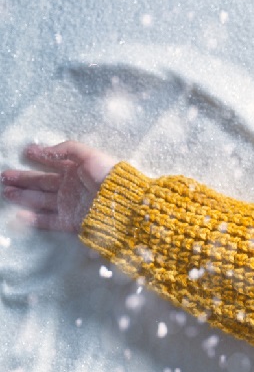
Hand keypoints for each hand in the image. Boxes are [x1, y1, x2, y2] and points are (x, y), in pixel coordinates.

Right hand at [2, 141, 118, 232]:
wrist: (123, 204)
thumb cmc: (107, 176)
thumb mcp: (89, 155)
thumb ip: (66, 149)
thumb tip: (43, 151)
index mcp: (77, 171)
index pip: (53, 163)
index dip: (39, 157)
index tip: (25, 152)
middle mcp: (71, 188)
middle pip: (42, 183)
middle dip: (23, 180)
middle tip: (4, 177)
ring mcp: (70, 205)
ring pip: (41, 201)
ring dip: (23, 197)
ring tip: (6, 191)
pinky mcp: (71, 221)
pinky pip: (49, 221)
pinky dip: (34, 219)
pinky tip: (19, 214)